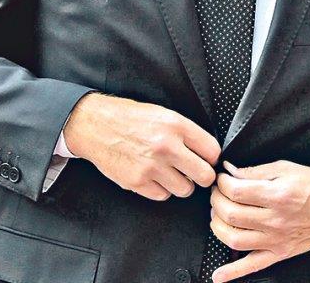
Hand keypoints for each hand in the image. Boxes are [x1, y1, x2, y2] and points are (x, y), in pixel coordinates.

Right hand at [63, 92, 220, 200]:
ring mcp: (152, 167)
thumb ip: (186, 132)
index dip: (212, 157)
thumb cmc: (131, 118)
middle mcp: (166, 146)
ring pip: (185, 189)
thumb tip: (206, 151)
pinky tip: (154, 176)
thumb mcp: (163, 114)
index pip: (212, 150)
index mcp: (176, 125)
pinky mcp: (137, 182)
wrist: (97, 126)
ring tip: (171, 172)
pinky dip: (161, 189)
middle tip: (195, 172)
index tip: (208, 159)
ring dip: (181, 183)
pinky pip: (163, 195)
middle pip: (204, 175)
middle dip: (202, 175)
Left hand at [209, 160, 309, 282]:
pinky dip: (232, 272)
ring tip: (219, 213)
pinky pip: (252, 266)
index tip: (221, 177)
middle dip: (217, 200)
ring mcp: (277, 241)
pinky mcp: (280, 254)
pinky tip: (218, 274)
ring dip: (218, 225)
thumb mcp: (287, 168)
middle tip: (217, 191)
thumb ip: (256, 171)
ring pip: (234, 239)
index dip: (222, 182)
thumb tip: (231, 171)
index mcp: (279, 195)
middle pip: (232, 214)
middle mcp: (276, 221)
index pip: (237, 191)